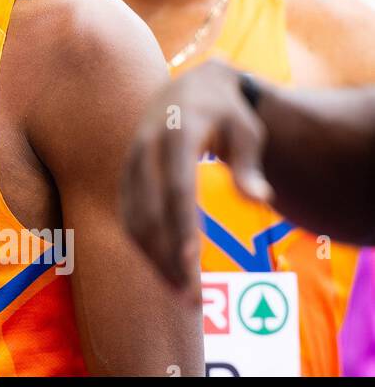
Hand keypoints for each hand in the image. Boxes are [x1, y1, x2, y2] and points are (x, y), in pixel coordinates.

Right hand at [122, 61, 270, 301]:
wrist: (187, 88)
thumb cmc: (226, 113)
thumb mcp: (247, 131)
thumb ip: (250, 165)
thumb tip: (262, 200)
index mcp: (176, 132)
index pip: (177, 186)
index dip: (182, 225)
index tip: (192, 262)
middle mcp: (145, 149)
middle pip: (150, 211)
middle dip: (168, 257)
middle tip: (193, 298)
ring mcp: (130, 164)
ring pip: (134, 220)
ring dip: (155, 261)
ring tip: (184, 295)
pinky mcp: (125, 178)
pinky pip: (130, 218)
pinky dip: (146, 249)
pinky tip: (168, 272)